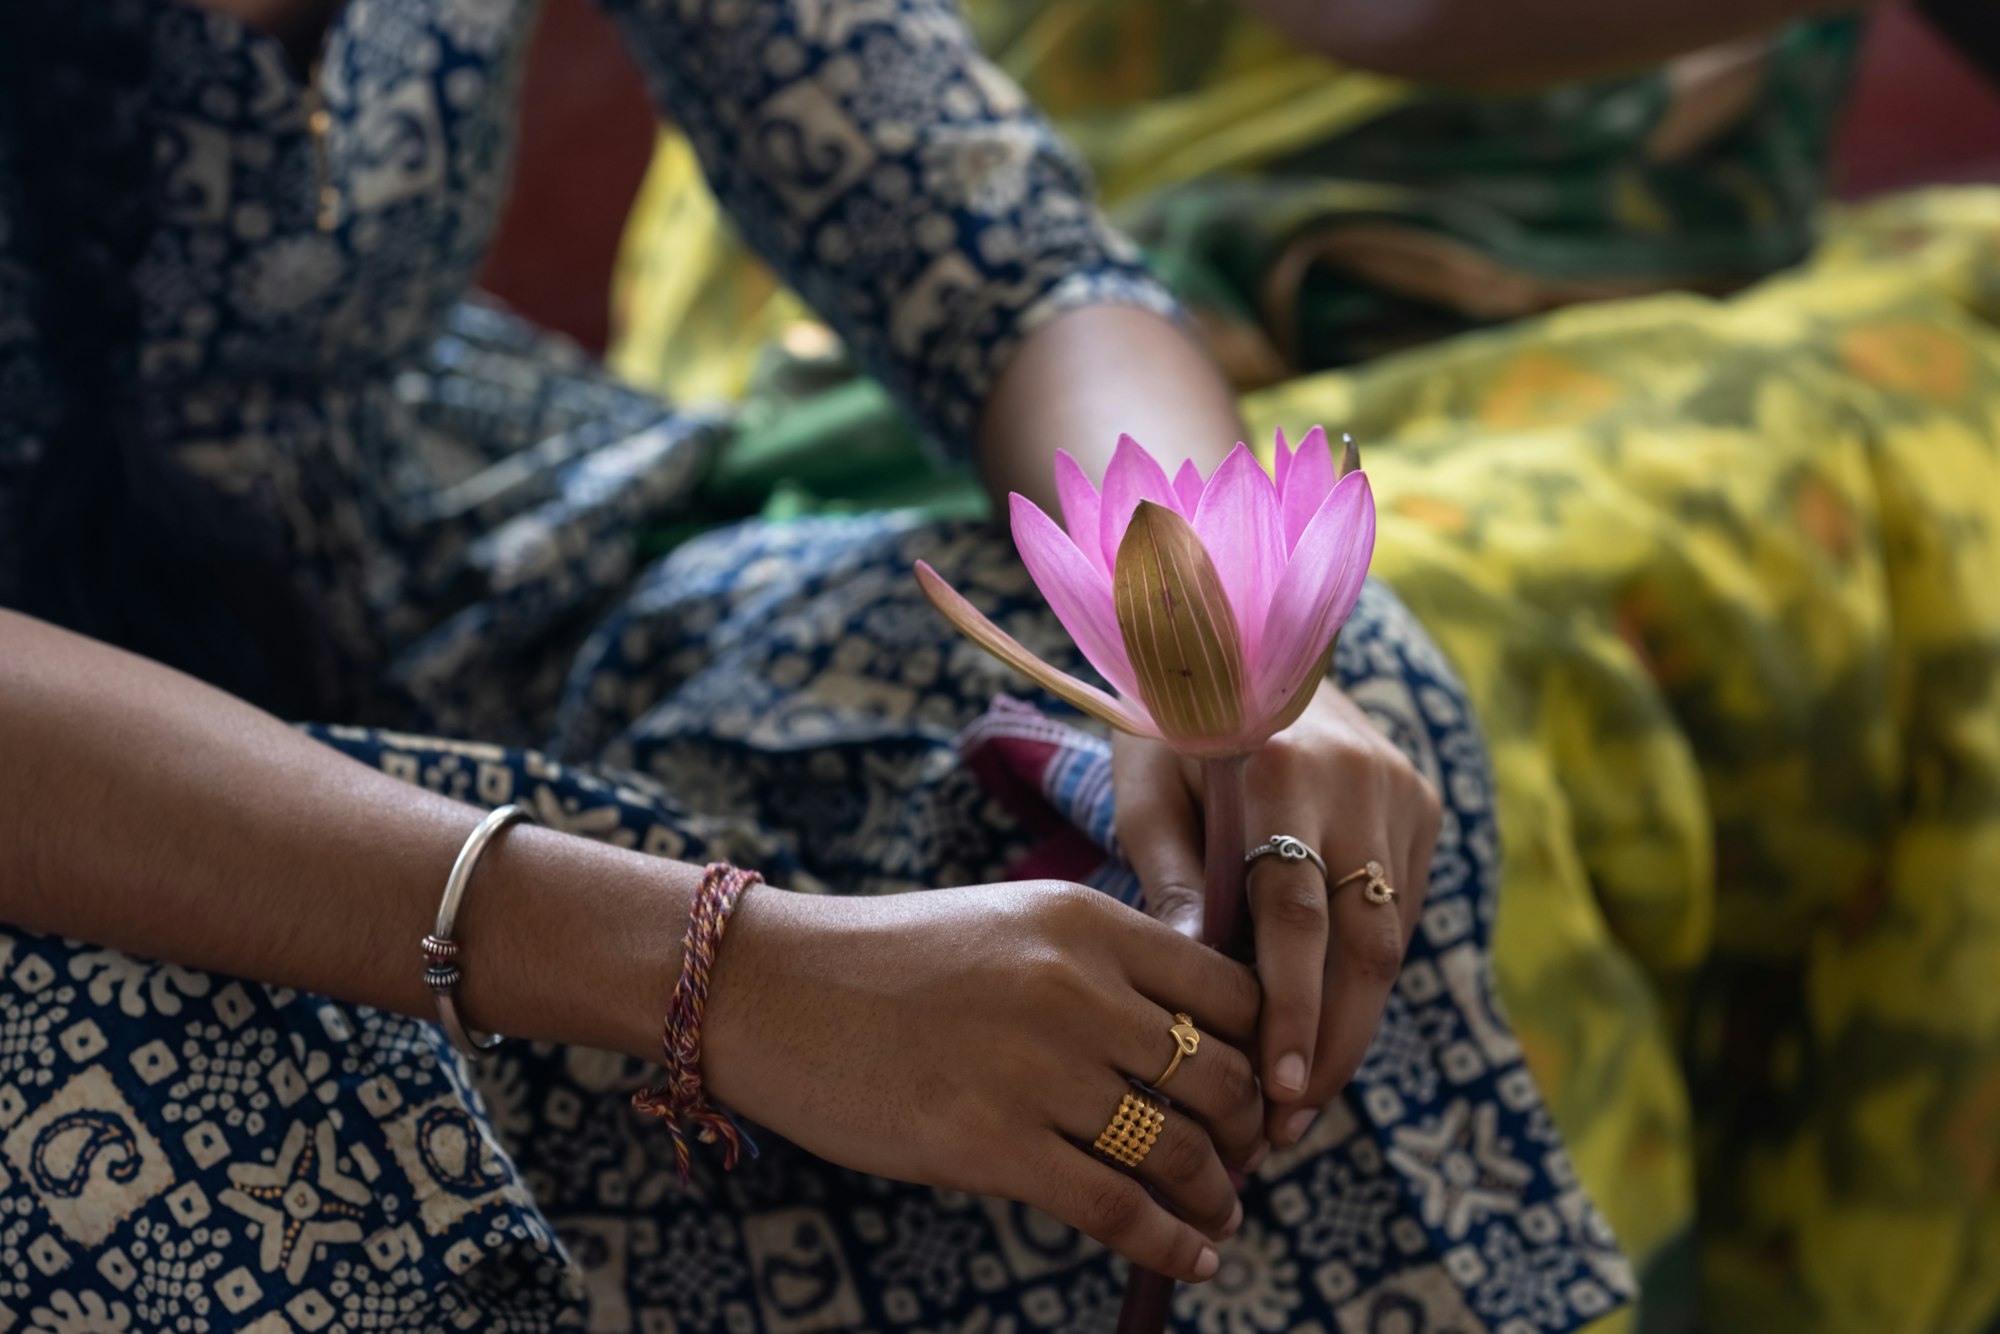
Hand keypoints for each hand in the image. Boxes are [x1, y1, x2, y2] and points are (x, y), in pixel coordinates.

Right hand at [698, 880, 1265, 1281]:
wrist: (773, 991)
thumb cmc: (892, 963)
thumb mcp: (1011, 926)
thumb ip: (1101, 966)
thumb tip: (1192, 1043)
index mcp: (1086, 922)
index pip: (1230, 990)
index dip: (1264, 1048)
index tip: (1262, 1086)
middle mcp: (1076, 989)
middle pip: (1222, 1074)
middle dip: (1250, 1130)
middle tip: (1246, 1158)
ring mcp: (1036, 1070)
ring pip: (1180, 1149)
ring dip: (1217, 1193)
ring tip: (1221, 1213)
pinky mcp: (991, 1147)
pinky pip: (1117, 1210)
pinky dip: (1171, 1244)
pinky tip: (1194, 1259)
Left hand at [1113, 680, 1441, 1147]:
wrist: (1255, 630)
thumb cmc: (1175, 720)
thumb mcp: (1145, 782)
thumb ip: (1169, 875)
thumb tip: (1191, 983)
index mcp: (1277, 765)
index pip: (1295, 911)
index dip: (1293, 1008)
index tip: (1279, 1089)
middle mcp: (1357, 779)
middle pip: (1362, 944)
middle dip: (1331, 1046)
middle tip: (1286, 1132)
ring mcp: (1402, 792)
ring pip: (1391, 941)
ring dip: (1352, 1030)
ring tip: (1300, 1109)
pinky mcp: (1425, 807)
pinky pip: (1399, 915)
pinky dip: (1363, 981)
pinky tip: (1325, 1037)